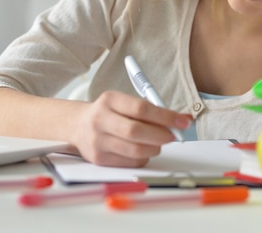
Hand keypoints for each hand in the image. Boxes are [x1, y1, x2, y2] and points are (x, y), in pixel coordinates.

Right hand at [69, 90, 191, 166]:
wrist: (78, 125)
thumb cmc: (109, 113)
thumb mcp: (124, 103)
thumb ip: (151, 110)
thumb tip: (183, 120)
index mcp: (109, 100)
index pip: (141, 108)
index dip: (166, 116)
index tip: (183, 121)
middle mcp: (100, 119)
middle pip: (137, 131)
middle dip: (162, 135)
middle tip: (173, 135)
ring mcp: (98, 141)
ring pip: (135, 150)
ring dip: (154, 148)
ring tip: (157, 142)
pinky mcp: (99, 159)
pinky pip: (131, 162)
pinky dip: (144, 158)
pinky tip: (143, 150)